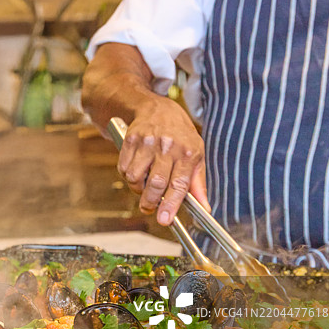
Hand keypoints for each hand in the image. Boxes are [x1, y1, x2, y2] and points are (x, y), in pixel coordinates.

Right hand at [117, 98, 209, 225]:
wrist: (157, 108)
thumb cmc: (180, 135)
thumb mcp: (196, 154)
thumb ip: (198, 183)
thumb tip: (204, 208)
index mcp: (188, 152)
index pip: (179, 184)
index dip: (171, 204)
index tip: (165, 219)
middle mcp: (168, 147)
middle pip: (156, 183)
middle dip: (150, 202)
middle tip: (148, 208)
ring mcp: (148, 143)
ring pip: (135, 177)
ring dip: (137, 187)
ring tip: (144, 183)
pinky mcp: (131, 140)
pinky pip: (124, 167)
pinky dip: (128, 175)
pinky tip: (136, 169)